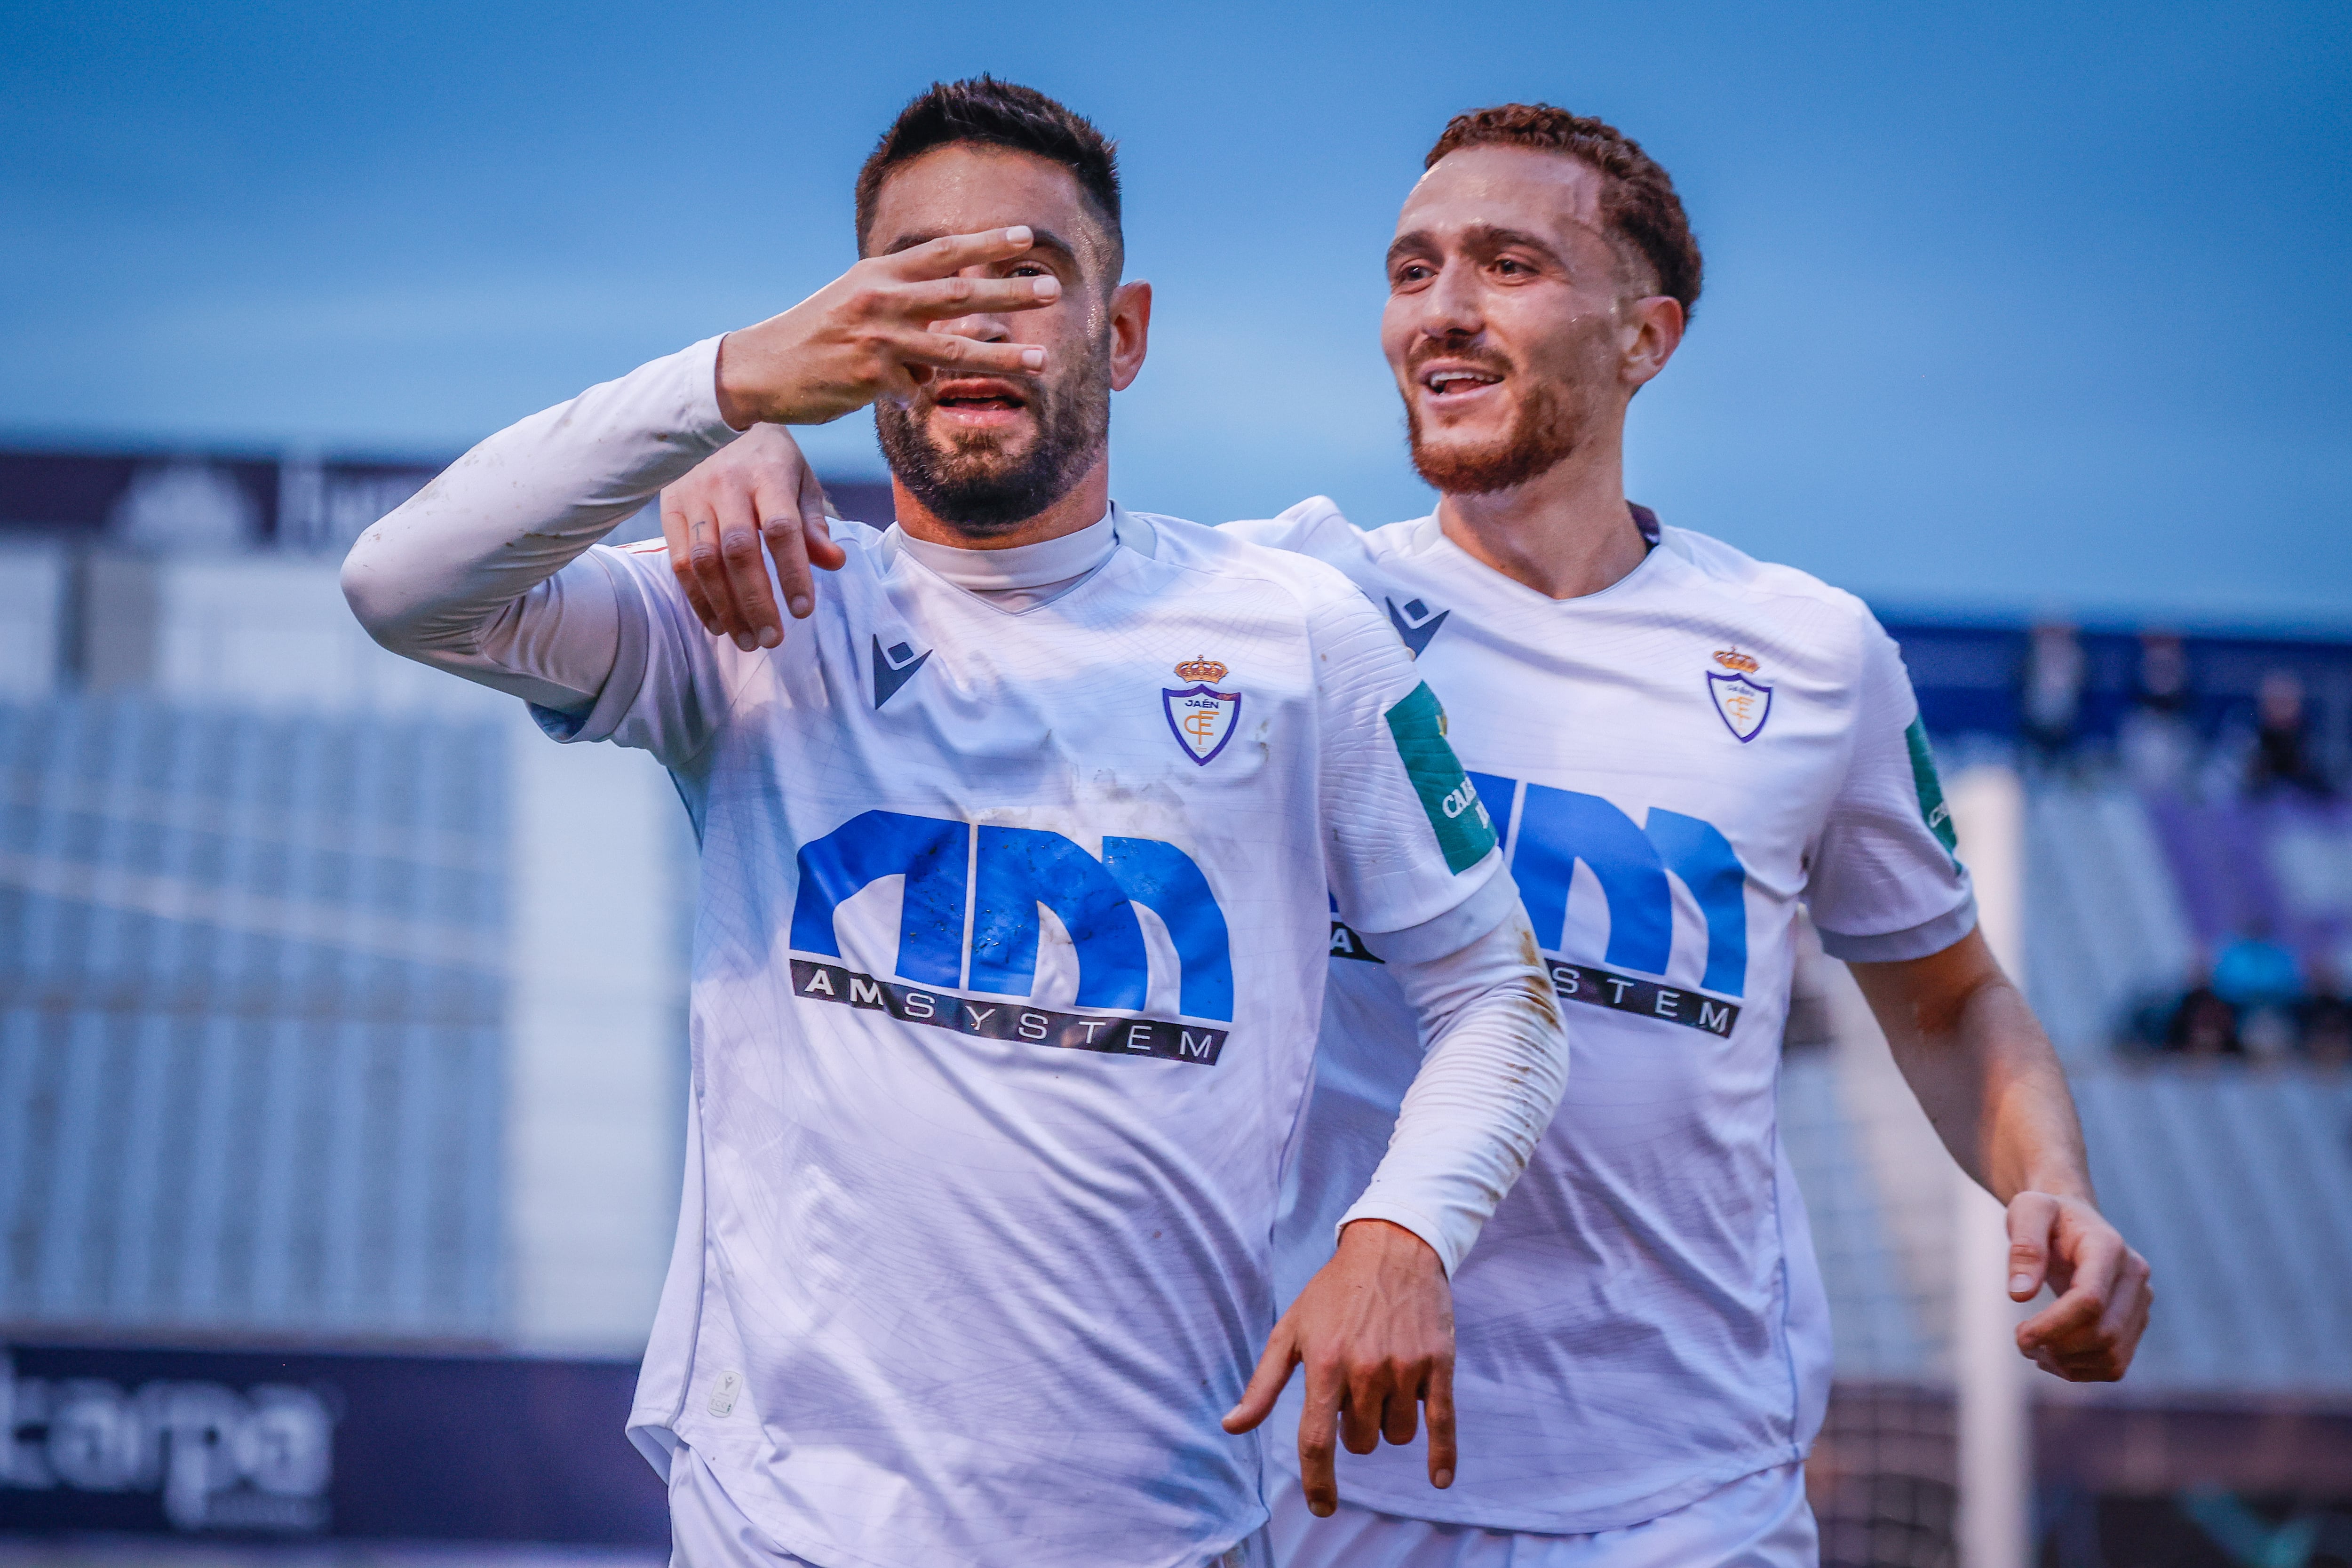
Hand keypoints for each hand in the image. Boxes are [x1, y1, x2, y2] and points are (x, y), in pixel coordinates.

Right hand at [661, 424, 843, 648]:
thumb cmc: (770, 460)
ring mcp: (693, 496)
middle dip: (756, 601)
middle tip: (773, 639)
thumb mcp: (802, 481)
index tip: (804, 611)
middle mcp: (726, 483)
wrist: (717, 420)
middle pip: (739, 551)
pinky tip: (718, 624)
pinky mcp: (670, 508)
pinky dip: (699, 599)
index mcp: (767, 473)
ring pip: (706, 561)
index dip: (792, 572)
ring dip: (726, 607)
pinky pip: (681, 562)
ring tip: (747, 640)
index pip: (781, 529)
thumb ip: (814, 523)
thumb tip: (834, 562)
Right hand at [714, 226, 1060, 427]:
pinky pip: (914, 390)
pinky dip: (912, 393)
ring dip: (1001, 357)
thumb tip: (971, 322)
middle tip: (1052, 290)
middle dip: (1009, 293)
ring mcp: (876, 339)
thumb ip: (913, 305)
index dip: (987, 244)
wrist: (761, 369)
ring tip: (1041, 360)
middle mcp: (881, 299)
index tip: (1027, 237)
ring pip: (951, 351)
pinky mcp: (870, 378)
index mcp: (879, 273)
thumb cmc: (819, 335)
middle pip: (958, 294)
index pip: (943, 252)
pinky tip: (890, 392)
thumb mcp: (861, 302)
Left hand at [1221, 1219, 1455, 1516]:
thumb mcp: (1290, 1330)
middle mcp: (1365, 1369)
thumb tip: (1231, 1427)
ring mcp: (1404, 1367)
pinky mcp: (1438, 1364)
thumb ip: (1262, 1384)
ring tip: (1383, 1380)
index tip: (1322, 1506)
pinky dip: (1442, 1456)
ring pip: (1397, 1434)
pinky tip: (1439, 1478)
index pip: (1317, 1440)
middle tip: (1354, 1389)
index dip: (1318, 1482)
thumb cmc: (1333, 1292)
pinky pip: (1441, 1423)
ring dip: (1388, 1422)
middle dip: (1355, 1428)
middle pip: (1360, 1441)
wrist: (1393, 1247)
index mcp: (1324, 1363)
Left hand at [2007, 1190, 2151, 1380]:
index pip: (2090, 1300)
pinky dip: (2080, 1370)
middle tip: (2021, 1340)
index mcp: (2108, 1247)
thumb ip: (2023, 1246)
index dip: (2054, 1325)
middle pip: (2103, 1334)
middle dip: (2056, 1346)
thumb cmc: (2046, 1214)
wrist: (2071, 1220)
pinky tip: (2052, 1354)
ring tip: (2033, 1346)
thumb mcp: (2026, 1211)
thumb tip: (2019, 1294)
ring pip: (2112, 1356)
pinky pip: (2114, 1365)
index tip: (2020, 1334)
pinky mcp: (2135, 1324)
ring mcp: (2140, 1303)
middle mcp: (2135, 1277)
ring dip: (2067, 1363)